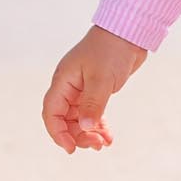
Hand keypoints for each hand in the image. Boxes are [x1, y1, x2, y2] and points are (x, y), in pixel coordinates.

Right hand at [41, 25, 147, 155]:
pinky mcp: (96, 89)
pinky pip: (91, 113)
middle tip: (96, 145)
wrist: (129, 32)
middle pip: (65, 119)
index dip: (58, 133)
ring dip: (88, 133)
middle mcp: (69, 86)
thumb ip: (92, 104)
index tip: (72, 148)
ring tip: (104, 144)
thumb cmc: (112, 50)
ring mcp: (81, 88)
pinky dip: (98, 125)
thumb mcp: (102, 79)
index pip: (52, 112)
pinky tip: (108, 136)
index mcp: (63, 81)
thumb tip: (84, 128)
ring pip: (78, 118)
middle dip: (78, 135)